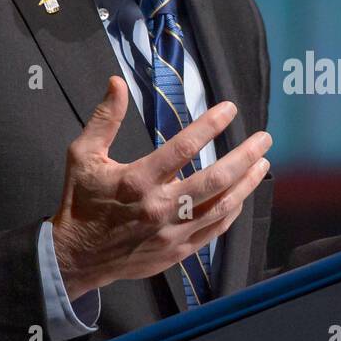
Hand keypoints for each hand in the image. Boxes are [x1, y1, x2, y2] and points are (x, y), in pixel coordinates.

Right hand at [51, 76, 271, 299]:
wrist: (76, 257)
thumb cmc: (81, 203)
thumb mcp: (83, 156)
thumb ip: (104, 119)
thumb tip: (117, 83)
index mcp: (138, 180)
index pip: (183, 148)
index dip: (210, 125)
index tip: (230, 109)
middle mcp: (159, 207)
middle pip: (214, 179)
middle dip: (244, 157)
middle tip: (264, 139)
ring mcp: (172, 232)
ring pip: (221, 206)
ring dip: (246, 183)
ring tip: (262, 163)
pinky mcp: (178, 251)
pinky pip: (214, 230)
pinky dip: (232, 211)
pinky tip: (242, 195)